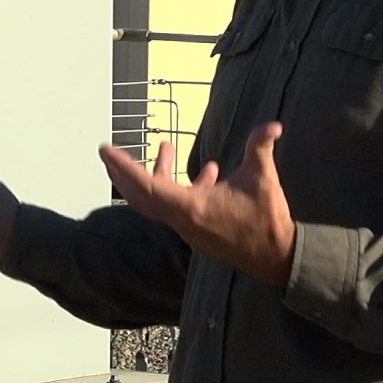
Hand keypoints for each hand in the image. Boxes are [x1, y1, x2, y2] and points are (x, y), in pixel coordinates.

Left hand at [99, 124, 295, 287]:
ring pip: (159, 201)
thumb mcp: (263, 178)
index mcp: (190, 207)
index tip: (106, 150)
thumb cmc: (267, 220)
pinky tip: (210, 172)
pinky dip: (180, 187)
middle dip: (122, 173)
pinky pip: (177, 206)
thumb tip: (273, 125)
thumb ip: (261, 147)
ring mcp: (187, 229)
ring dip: (157, 174)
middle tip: (109, 154)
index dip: (123, 166)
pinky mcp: (197, 232)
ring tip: (167, 146)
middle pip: (140, 196)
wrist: (276, 257)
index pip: (146, 184)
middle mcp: (182, 220)